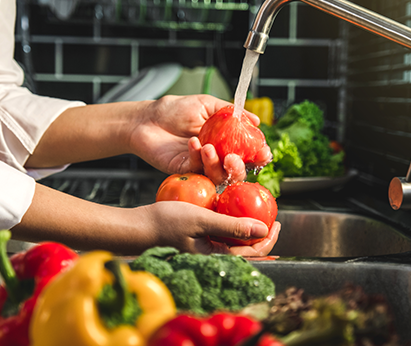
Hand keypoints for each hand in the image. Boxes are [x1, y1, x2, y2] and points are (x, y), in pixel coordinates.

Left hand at [130, 95, 271, 184]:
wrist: (147, 118)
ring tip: (208, 147)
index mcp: (225, 142)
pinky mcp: (184, 172)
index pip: (247, 154)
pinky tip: (192, 143)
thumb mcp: (206, 105)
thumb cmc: (174, 110)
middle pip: (236, 172)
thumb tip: (256, 120)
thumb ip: (230, 112)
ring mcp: (200, 166)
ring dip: (216, 164)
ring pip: (217, 176)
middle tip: (233, 158)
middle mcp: (215, 157)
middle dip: (239, 168)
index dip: (258, 156)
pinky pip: (197, 170)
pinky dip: (196, 157)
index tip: (263, 153)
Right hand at [136, 201, 280, 255]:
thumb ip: (232, 226)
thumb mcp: (201, 220)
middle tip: (272, 218)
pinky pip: (220, 235)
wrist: (135, 227)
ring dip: (247, 229)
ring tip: (256, 214)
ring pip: (234, 243)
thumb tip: (263, 230)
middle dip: (261, 235)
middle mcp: (212, 257)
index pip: (252, 253)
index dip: (268, 239)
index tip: (277, 223)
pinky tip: (232, 212)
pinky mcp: (197, 242)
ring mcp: (204, 250)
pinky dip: (231, 225)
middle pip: (246, 250)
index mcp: (216, 258)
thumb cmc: (164, 223)